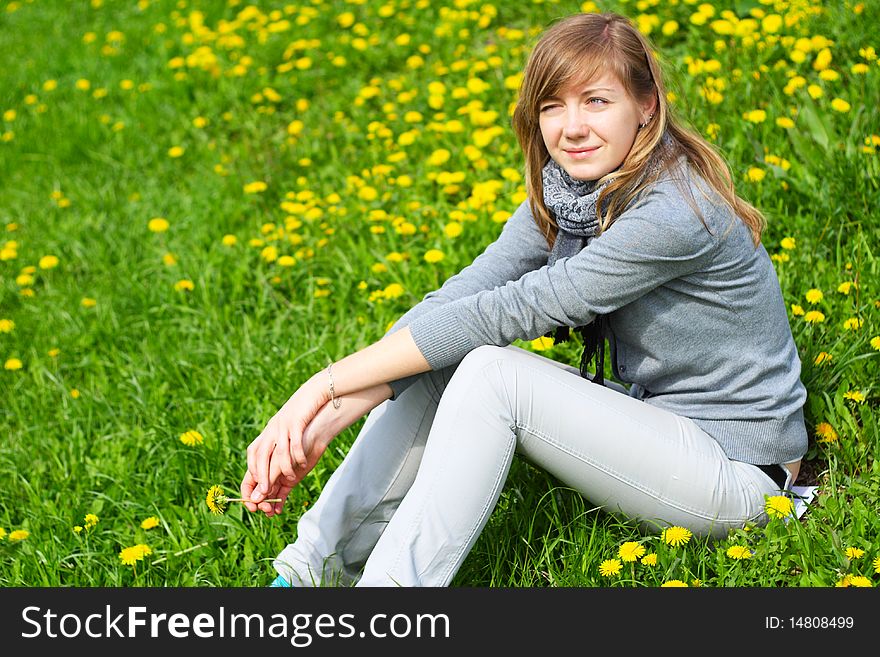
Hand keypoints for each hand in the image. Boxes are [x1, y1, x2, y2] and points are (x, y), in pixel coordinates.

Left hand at [245, 374, 327, 497]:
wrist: (315, 391)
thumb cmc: (303, 413)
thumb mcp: (287, 427)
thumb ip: (280, 443)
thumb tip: (276, 464)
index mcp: (268, 431)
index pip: (253, 453)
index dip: (252, 470)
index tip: (255, 486)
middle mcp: (272, 429)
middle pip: (261, 455)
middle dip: (262, 475)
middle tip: (264, 492)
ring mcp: (284, 425)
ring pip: (279, 452)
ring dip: (283, 469)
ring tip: (290, 480)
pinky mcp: (297, 422)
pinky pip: (295, 444)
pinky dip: (298, 456)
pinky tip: (303, 464)